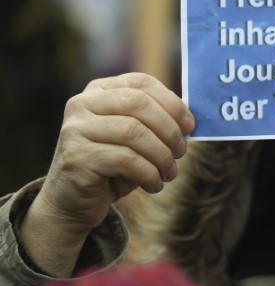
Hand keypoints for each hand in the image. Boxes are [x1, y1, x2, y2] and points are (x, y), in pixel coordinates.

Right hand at [20, 73, 193, 276]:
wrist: (73, 202)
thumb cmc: (112, 167)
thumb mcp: (136, 138)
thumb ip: (156, 122)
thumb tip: (188, 121)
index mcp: (99, 91)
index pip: (142, 83)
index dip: (172, 103)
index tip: (190, 126)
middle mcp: (82, 104)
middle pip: (138, 104)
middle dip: (169, 129)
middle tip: (181, 152)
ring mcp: (75, 129)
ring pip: (133, 132)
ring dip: (161, 155)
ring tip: (169, 173)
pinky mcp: (76, 157)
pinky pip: (125, 160)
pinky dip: (148, 173)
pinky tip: (154, 185)